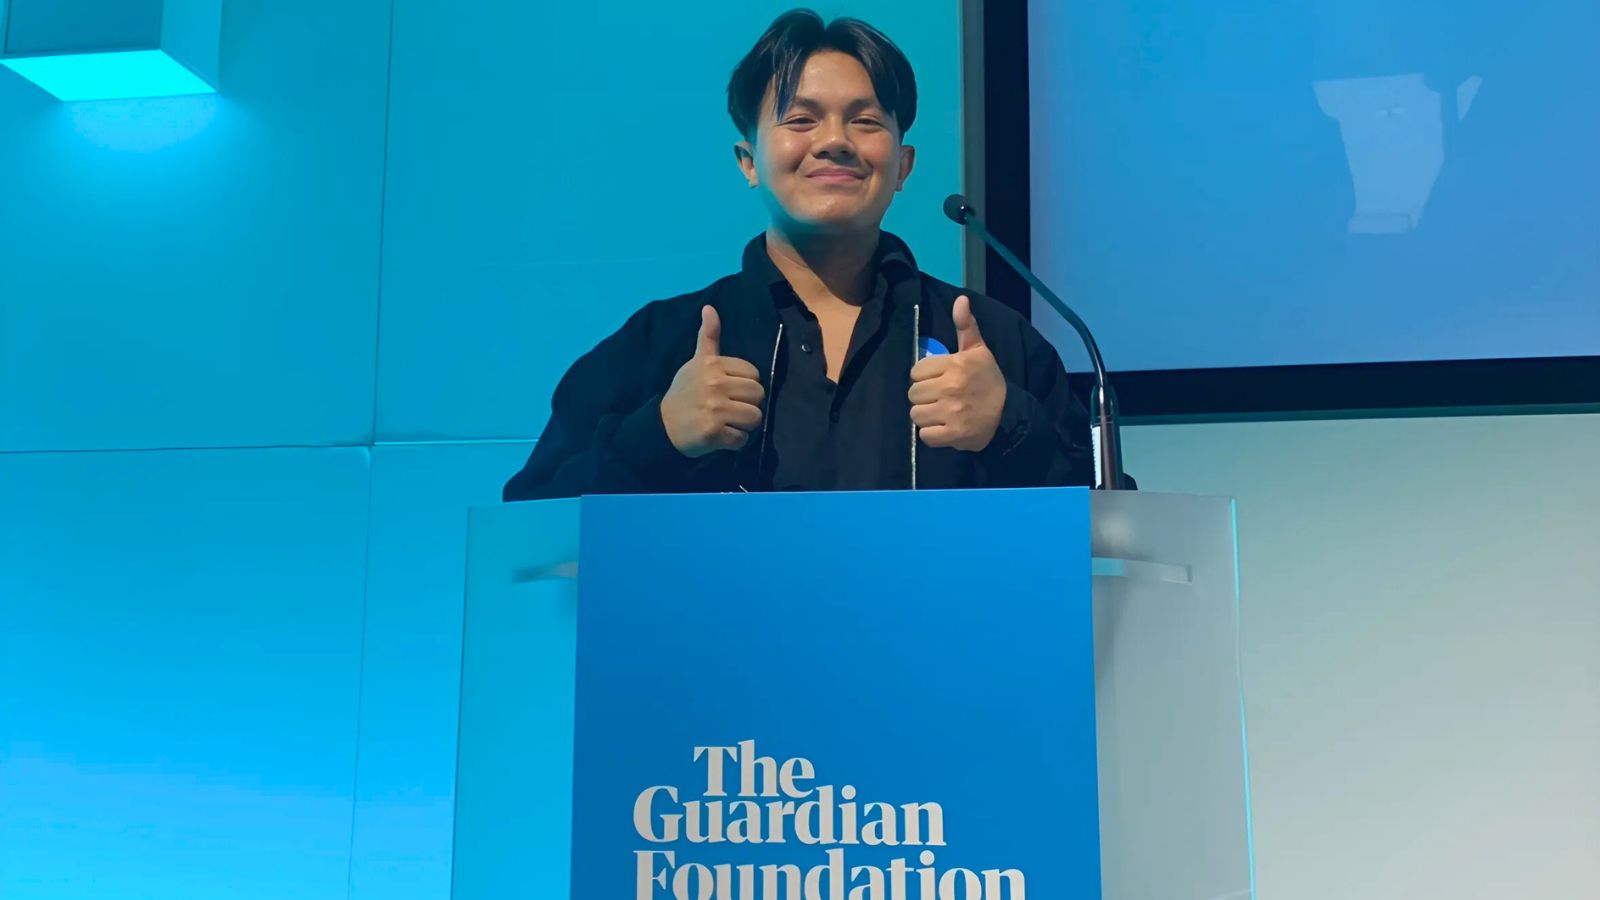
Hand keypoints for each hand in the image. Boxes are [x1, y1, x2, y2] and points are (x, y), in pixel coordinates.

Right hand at [660, 306, 765, 457]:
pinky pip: (742, 439)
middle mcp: (715, 384)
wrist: (662, 426)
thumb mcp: (695, 362)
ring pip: (755, 417)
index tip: (728, 391)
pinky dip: (735, 442)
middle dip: (748, 405)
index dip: (745, 386)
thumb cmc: (684, 393)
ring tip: (727, 423)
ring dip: (744, 425)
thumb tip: (710, 307)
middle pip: (758, 395)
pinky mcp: (713, 432)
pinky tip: (721, 437)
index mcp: (712, 365)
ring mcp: (714, 409)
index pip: (754, 374)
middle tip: (729, 409)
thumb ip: (708, 337)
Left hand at [909, 295, 1006, 450]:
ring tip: (941, 413)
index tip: (939, 380)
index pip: (916, 371)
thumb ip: (966, 326)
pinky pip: (925, 436)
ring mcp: (951, 412)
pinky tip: (944, 427)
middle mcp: (951, 387)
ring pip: (916, 415)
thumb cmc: (988, 380)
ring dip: (926, 416)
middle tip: (940, 398)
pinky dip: (932, 435)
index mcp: (955, 364)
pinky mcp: (953, 434)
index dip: (925, 377)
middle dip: (924, 397)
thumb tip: (961, 299)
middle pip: (913, 394)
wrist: (1008, 414)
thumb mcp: (979, 350)